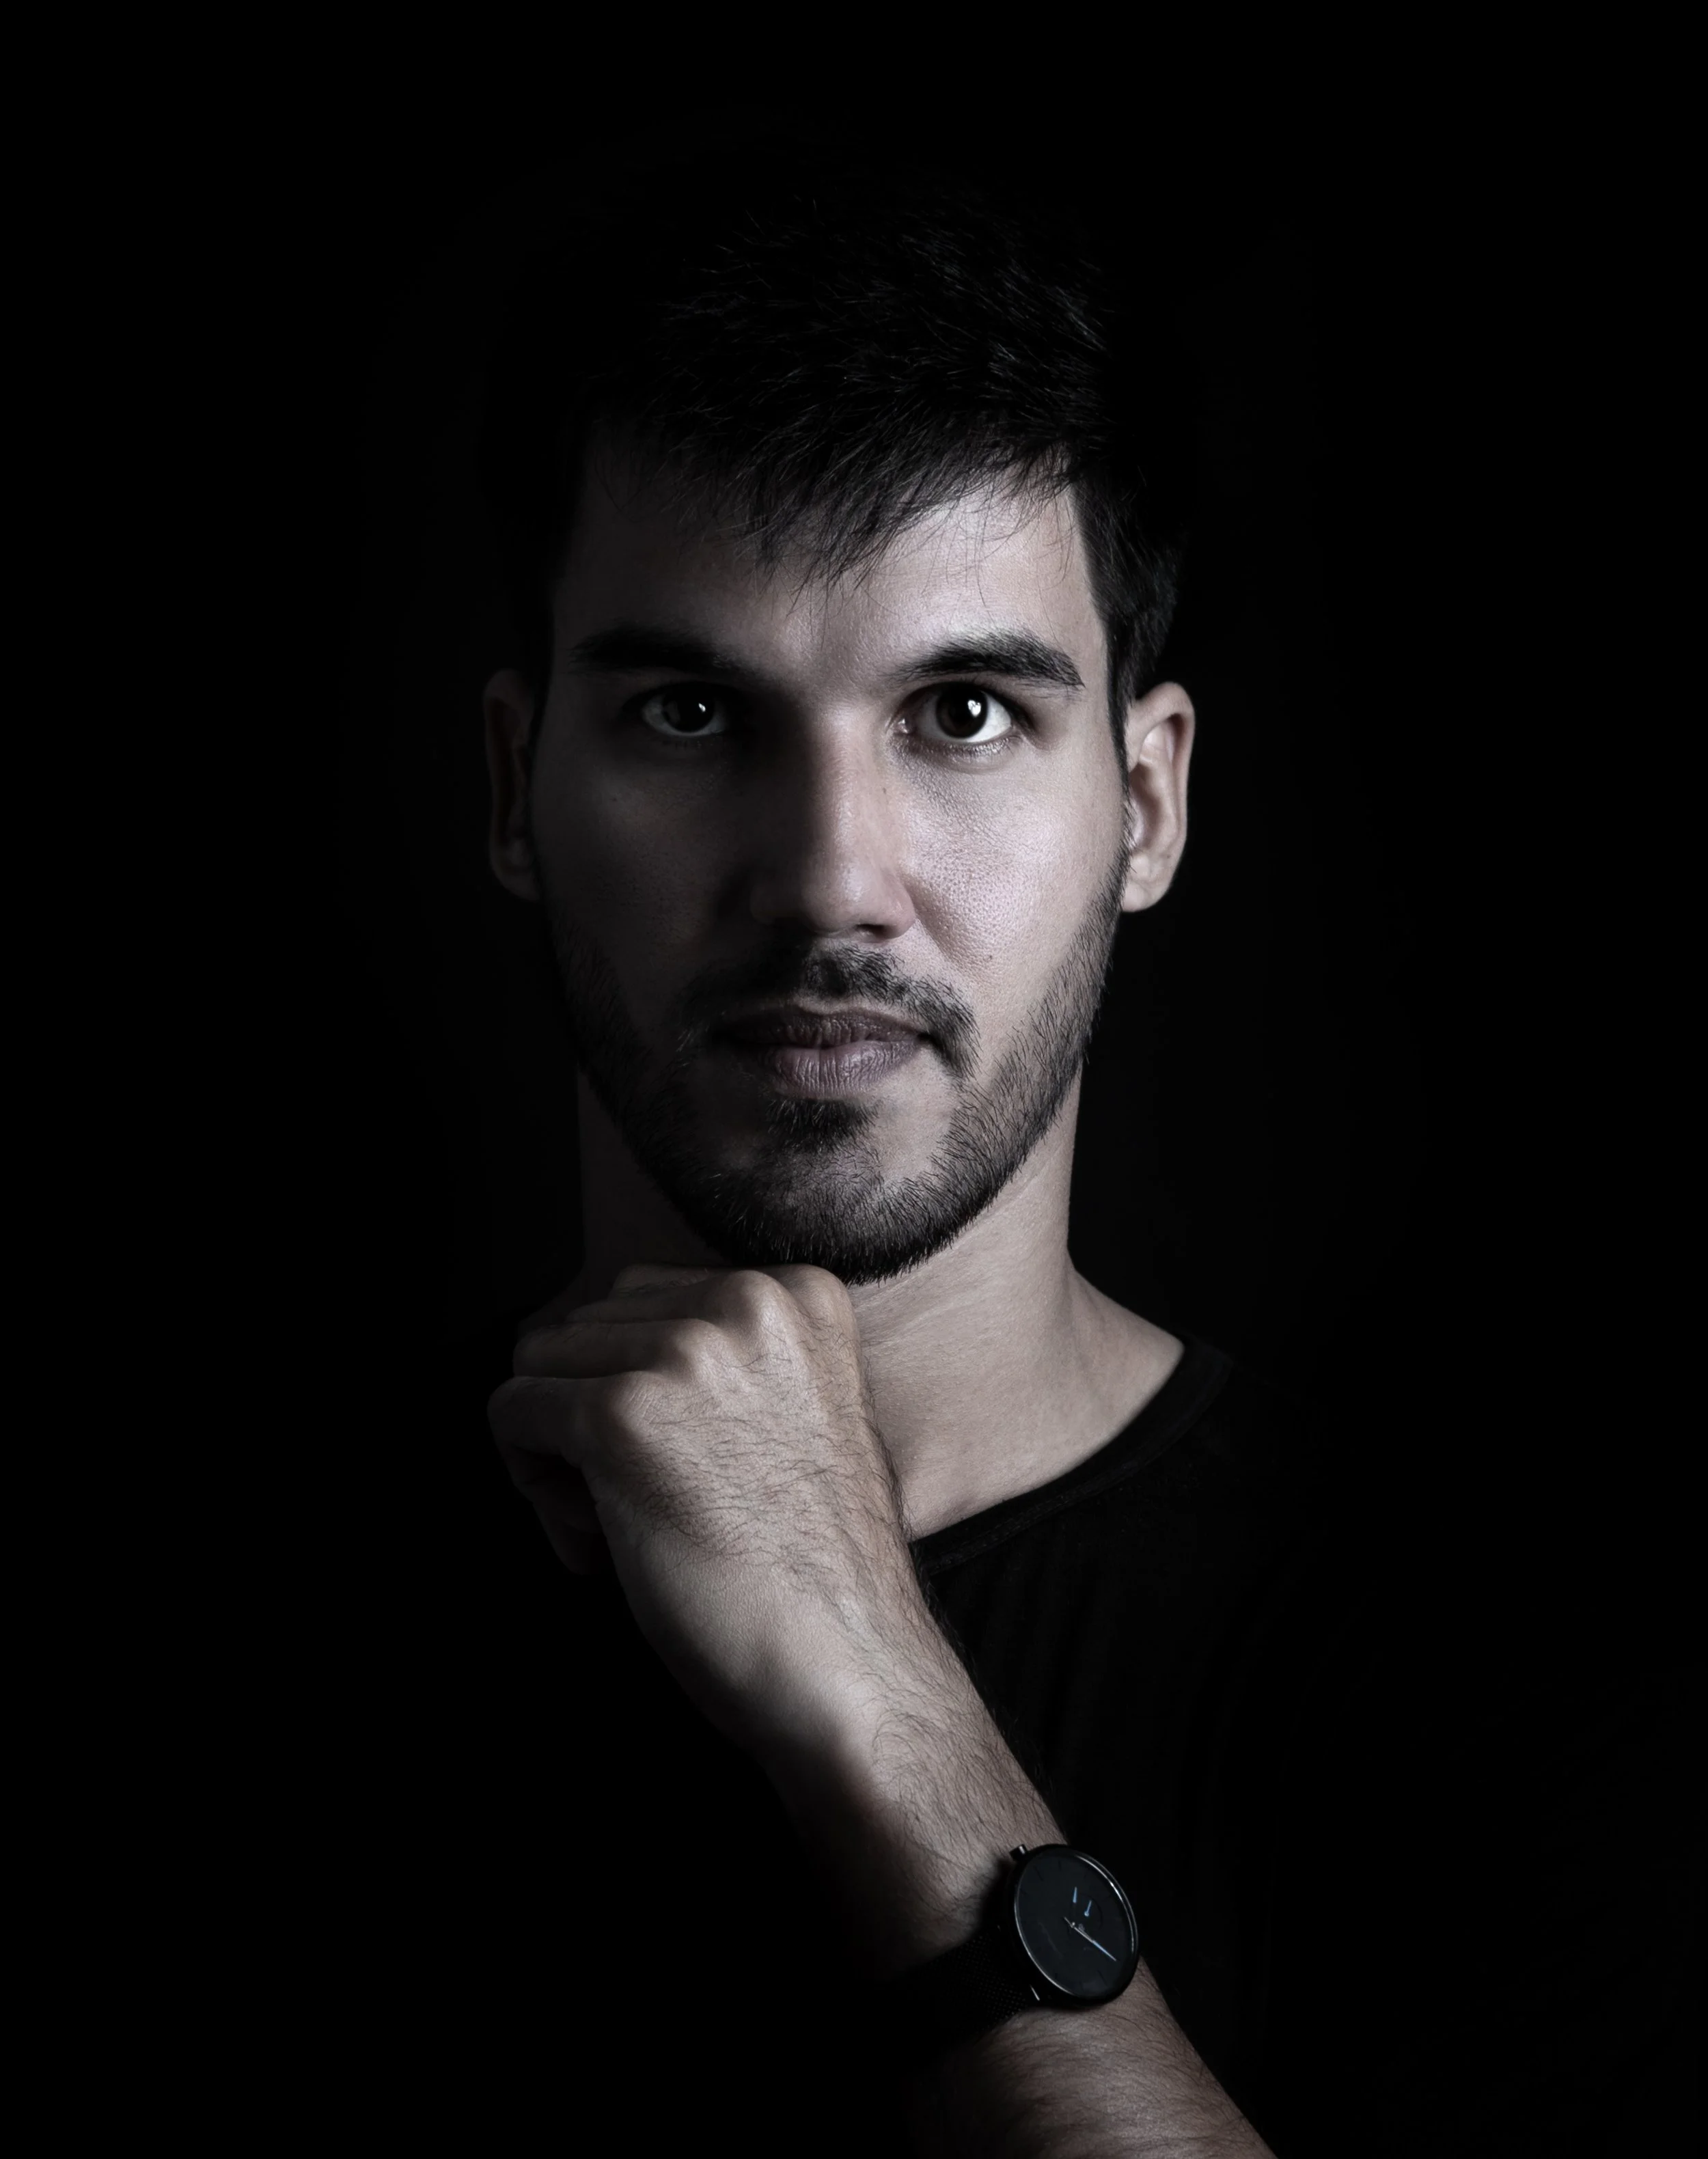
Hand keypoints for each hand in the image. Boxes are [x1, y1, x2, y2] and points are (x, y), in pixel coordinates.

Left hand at [488, 1263, 932, 1766]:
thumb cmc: (822, 1573)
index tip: (668, 1465)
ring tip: (624, 1524)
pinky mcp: (620, 1415)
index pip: (645, 1300)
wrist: (852, 1669)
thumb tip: (618, 1354)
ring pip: (541, 1365)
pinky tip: (598, 1542)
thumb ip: (734, 1364)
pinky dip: (533, 1482)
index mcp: (797, 1294)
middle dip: (590, 1412)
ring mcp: (682, 1353)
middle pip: (587, 1328)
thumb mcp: (807, 1417)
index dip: (634, 1388)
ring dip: (561, 1449)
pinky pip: (512, 1414)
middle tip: (638, 1506)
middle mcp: (745, 1301)